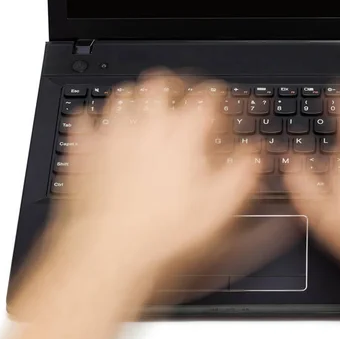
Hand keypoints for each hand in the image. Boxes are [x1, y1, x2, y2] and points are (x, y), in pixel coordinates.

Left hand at [27, 72, 257, 302]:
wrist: (109, 254)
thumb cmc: (164, 234)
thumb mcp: (221, 206)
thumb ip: (244, 172)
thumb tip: (255, 153)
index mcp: (183, 132)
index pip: (207, 95)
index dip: (219, 95)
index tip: (223, 101)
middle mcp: (147, 124)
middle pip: (161, 83)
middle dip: (176, 85)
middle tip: (184, 93)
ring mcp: (111, 135)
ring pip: (124, 95)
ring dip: (138, 96)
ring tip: (147, 106)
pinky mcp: (84, 152)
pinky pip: (85, 120)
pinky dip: (95, 119)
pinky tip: (101, 125)